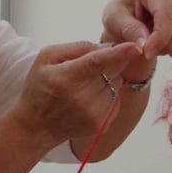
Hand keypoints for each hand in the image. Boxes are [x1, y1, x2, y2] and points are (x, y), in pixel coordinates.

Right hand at [8, 40, 142, 147]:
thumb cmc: (39, 88)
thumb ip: (76, 47)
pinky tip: (88, 101)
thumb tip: (108, 46)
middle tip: (85, 72)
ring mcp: (92, 114)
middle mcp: (80, 98)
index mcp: (65, 78)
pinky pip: (116, 100)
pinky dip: (107, 95)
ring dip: (107, 80)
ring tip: (83, 88)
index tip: (136, 46)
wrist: (35, 126)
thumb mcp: (46, 59)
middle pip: (112, 70)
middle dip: (107, 64)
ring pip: (117, 84)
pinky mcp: (100, 125)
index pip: (97, 63)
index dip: (119, 53)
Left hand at [102, 0, 171, 59]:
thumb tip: (144, 43)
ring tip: (155, 50)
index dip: (160, 36)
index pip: (166, 11)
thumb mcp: (113, 20)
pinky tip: (165, 51)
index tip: (147, 52)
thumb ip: (128, 29)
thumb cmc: (118, 17)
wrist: (125, 23)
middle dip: (169, 43)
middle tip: (150, 53)